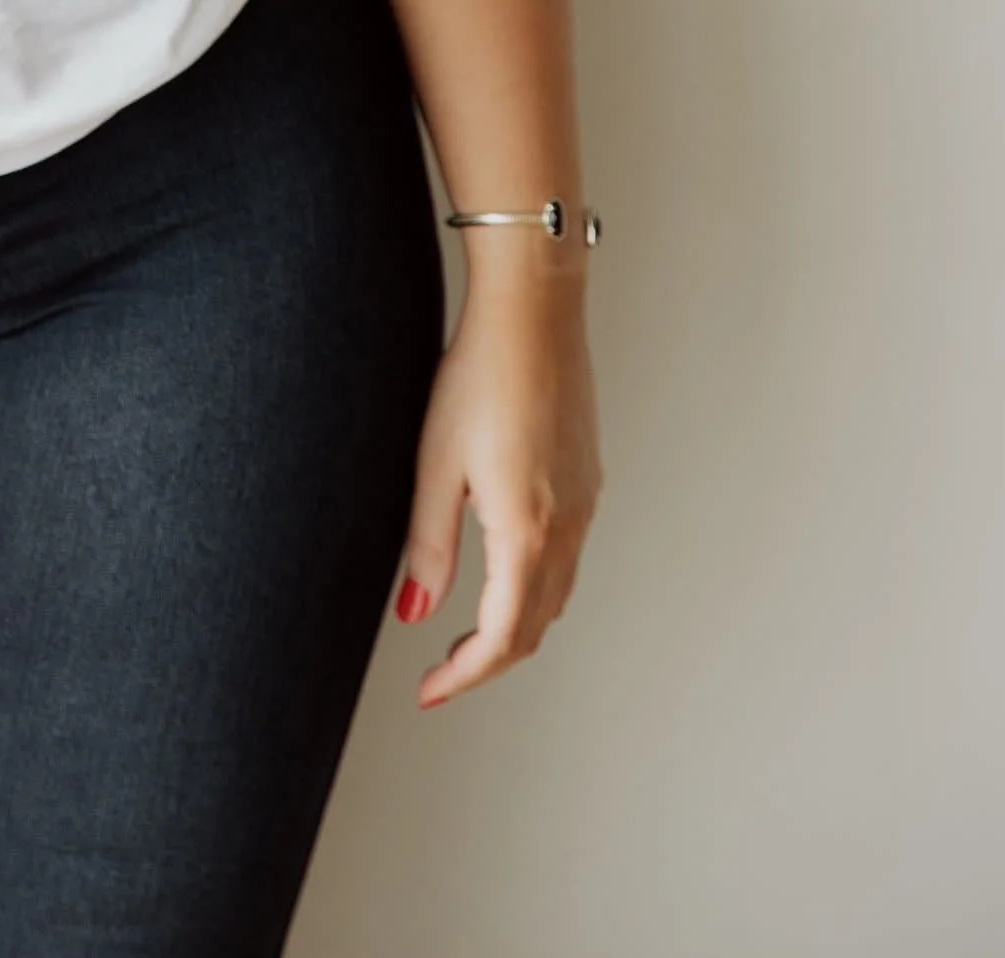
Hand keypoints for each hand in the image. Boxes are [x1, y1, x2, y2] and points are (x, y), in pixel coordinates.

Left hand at [395, 267, 601, 707]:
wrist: (535, 312)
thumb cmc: (480, 376)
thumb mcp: (436, 464)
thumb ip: (429, 546)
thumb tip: (415, 613)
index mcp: (527, 532)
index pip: (502, 636)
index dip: (465, 675)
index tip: (429, 691)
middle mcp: (567, 527)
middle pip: (535, 627)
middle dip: (489, 660)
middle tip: (443, 672)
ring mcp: (585, 504)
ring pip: (556, 596)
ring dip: (516, 627)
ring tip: (469, 634)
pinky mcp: (588, 480)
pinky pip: (568, 559)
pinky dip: (537, 588)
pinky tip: (507, 573)